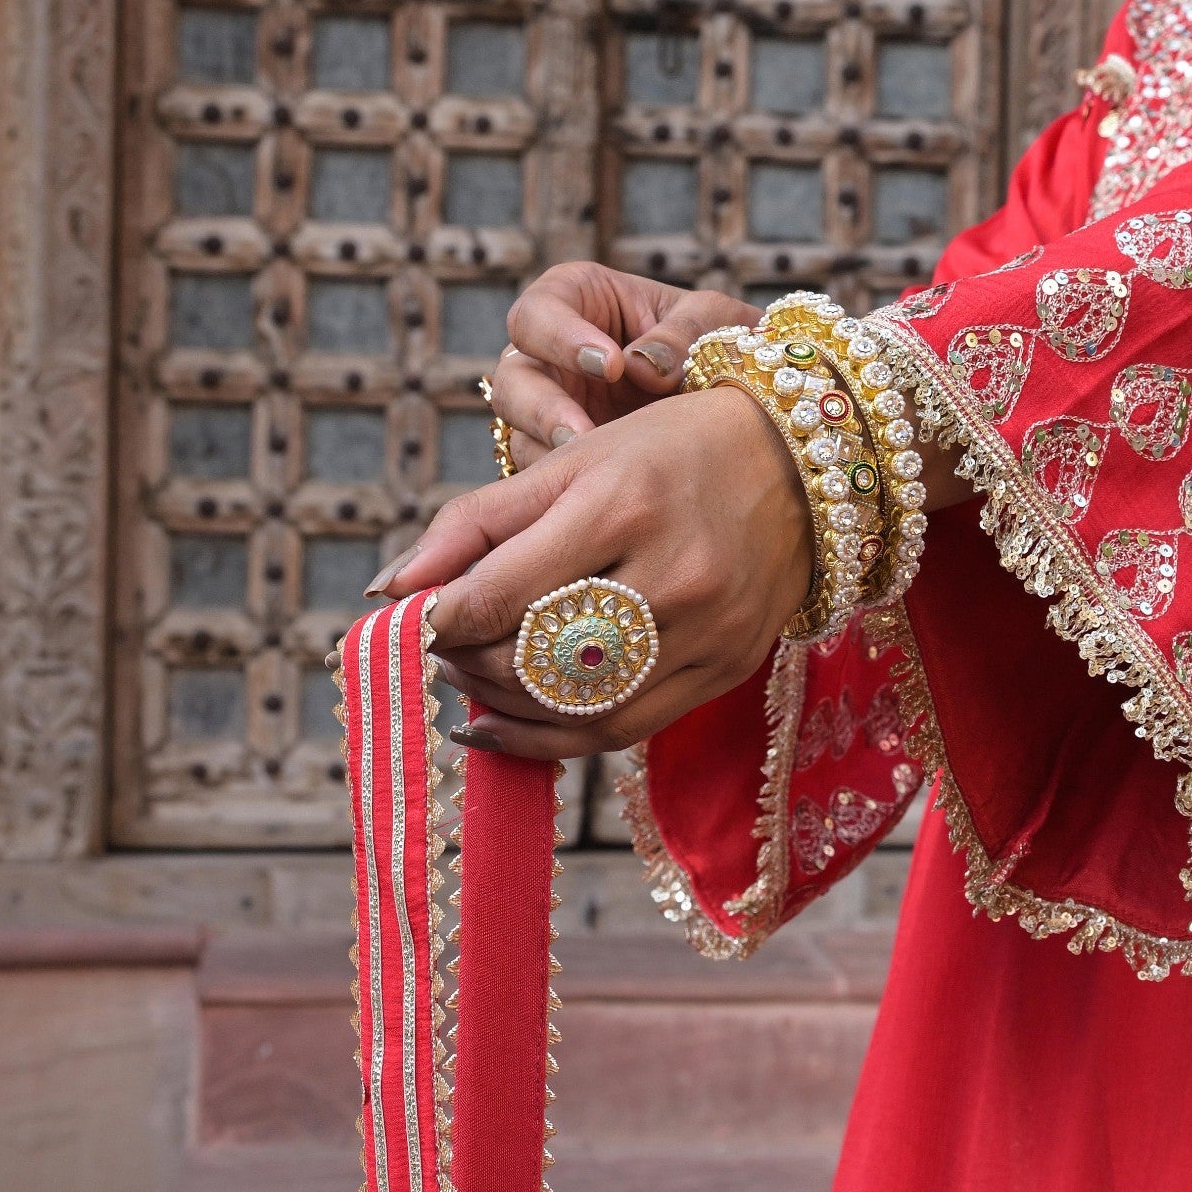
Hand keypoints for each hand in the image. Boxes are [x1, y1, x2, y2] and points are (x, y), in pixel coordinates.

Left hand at [373, 385, 816, 758]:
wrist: (804, 467)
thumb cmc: (672, 451)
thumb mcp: (573, 460)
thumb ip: (474, 522)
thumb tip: (387, 590)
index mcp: (621, 504)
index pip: (497, 595)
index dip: (438, 622)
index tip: (415, 620)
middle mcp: (670, 573)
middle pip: (531, 657)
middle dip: (465, 662)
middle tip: (439, 649)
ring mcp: (704, 631)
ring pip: (572, 707)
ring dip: (500, 705)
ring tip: (471, 680)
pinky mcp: (725, 670)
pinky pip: (620, 732)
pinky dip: (550, 740)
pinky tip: (507, 724)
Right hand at [487, 262, 758, 464]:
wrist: (744, 400)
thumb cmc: (718, 341)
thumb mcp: (715, 323)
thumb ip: (684, 334)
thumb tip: (642, 368)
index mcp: (576, 303)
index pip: (537, 313)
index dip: (561, 337)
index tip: (610, 364)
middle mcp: (549, 358)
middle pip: (514, 378)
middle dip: (542, 407)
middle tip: (582, 433)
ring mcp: (549, 413)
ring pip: (520, 434)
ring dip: (551, 456)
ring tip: (591, 473)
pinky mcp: (561, 462)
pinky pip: (544, 482)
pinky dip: (566, 491)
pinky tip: (599, 500)